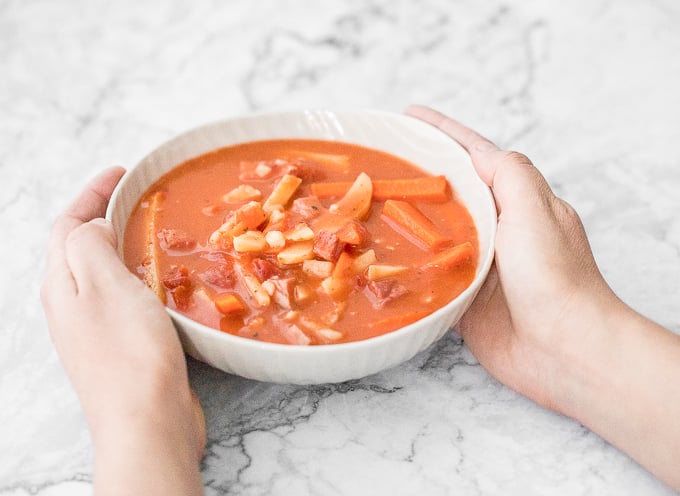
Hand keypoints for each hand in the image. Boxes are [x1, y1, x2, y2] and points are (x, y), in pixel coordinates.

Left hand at [41, 167, 204, 494]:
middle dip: (106, 214)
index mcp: (62, 285)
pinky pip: (128, 296)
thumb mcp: (104, 284)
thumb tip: (91, 225)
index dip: (92, 192)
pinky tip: (165, 278)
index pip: (67, 224)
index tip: (123, 172)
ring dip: (127, 244)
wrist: (147, 421)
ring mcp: (98, 328)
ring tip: (155, 230)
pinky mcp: (125, 345)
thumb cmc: (128, 353)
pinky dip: (143, 274)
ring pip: (107, 272)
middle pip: (82, 246)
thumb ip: (88, 245)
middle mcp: (73, 306)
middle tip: (141, 196)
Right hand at [406, 105, 679, 491]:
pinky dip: (410, 266)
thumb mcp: (535, 211)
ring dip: (409, 221)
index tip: (412, 116)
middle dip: (420, 174)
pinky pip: (432, 276)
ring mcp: (482, 265)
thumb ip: (510, 176)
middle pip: (453, 192)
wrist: (565, 350)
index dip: (445, 134)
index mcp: (519, 203)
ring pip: (437, 234)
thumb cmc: (556, 278)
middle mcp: (500, 230)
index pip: (477, 157)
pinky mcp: (466, 299)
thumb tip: (481, 153)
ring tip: (373, 204)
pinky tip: (385, 259)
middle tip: (383, 161)